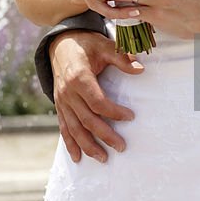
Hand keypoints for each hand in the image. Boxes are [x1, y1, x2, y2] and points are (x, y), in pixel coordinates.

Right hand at [50, 31, 143, 162]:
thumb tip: (140, 68)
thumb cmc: (86, 44)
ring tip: (103, 158)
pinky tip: (77, 158)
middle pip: (87, 119)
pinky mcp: (59, 105)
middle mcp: (68, 92)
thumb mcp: (104, 45)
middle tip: (121, 147)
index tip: (131, 117)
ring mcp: (61, 101)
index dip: (114, 112)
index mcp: (79, 77)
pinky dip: (70, 143)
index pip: (97, 101)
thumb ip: (121, 57)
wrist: (61, 42)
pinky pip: (64, 127)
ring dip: (88, 145)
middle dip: (104, 135)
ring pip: (74, 128)